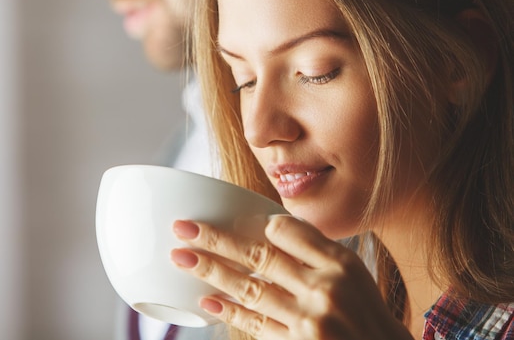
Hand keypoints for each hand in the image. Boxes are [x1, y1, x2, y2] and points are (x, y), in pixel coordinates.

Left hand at [171, 215, 411, 339]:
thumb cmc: (366, 313)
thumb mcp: (354, 273)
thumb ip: (314, 251)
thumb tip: (267, 229)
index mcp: (340, 262)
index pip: (287, 230)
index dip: (256, 224)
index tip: (235, 222)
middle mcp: (325, 288)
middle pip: (259, 255)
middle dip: (216, 239)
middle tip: (183, 228)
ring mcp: (310, 320)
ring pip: (250, 288)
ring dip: (211, 272)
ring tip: (182, 258)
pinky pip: (256, 324)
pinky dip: (230, 312)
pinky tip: (206, 301)